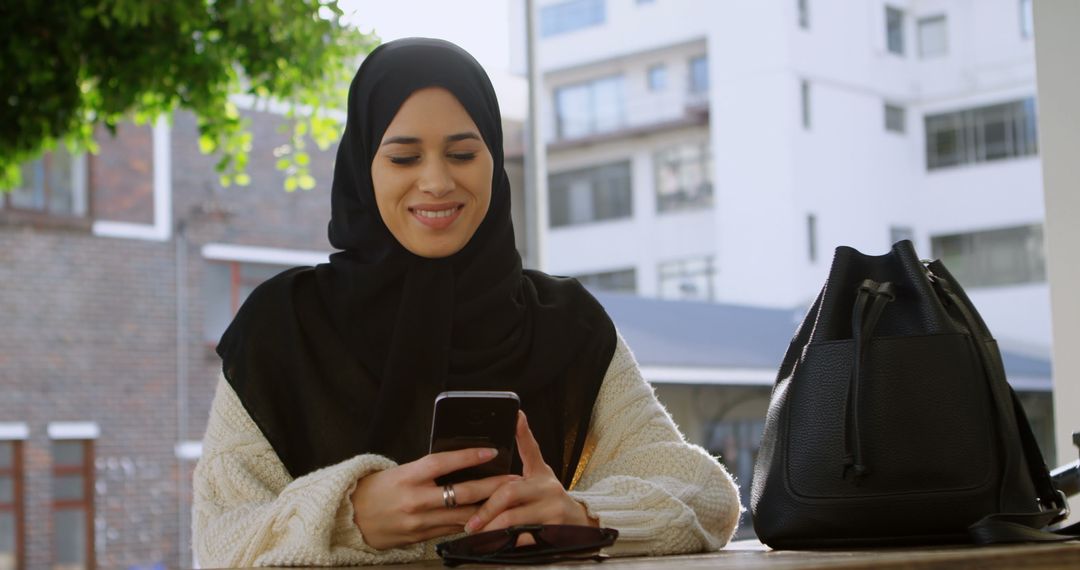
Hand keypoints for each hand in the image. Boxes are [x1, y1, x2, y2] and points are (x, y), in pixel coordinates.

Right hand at [350, 448, 520, 549]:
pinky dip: (470, 524)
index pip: (443, 462)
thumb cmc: (376, 490)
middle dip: (491, 487)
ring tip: (507, 500)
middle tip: (513, 480)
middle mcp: (414, 499)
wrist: (349, 518)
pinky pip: (452, 530)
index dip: (469, 456)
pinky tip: (487, 518)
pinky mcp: (420, 538)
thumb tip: (460, 462)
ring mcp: (418, 522)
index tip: (492, 452)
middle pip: (461, 492)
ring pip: (462, 516)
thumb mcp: (398, 472)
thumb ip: (427, 471)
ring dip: (487, 508)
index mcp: (407, 476)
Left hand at [465, 411, 599, 539]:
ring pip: (514, 518)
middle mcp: (548, 488)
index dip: (523, 432)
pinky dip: (507, 541)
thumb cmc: (550, 498)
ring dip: (491, 527)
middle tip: (471, 521)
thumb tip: (515, 420)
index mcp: (541, 473)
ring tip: (477, 533)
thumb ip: (524, 454)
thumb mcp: (540, 474)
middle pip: (510, 491)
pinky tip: (496, 544)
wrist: (578, 523)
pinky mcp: (554, 530)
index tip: (516, 416)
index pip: (531, 449)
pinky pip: (524, 537)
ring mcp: (552, 509)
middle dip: (487, 507)